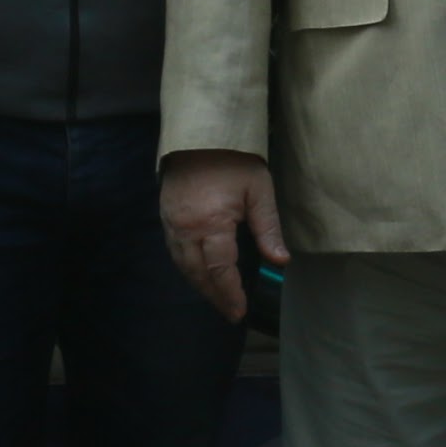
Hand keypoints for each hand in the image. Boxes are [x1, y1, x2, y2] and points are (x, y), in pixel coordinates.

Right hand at [161, 149, 288, 321]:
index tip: (239, 312)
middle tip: (230, 312)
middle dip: (214, 296)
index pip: (221, 269)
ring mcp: (172, 223)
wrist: (199, 134)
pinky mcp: (165, 216)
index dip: (230, 293)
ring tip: (217, 298)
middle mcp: (186, 228)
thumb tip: (280, 261)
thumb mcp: (259, 190)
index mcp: (211, 223)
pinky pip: (174, 251)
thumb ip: (268, 228)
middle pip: (198, 273)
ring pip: (183, 265)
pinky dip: (187, 267)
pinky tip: (199, 273)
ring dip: (200, 285)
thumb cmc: (234, 159)